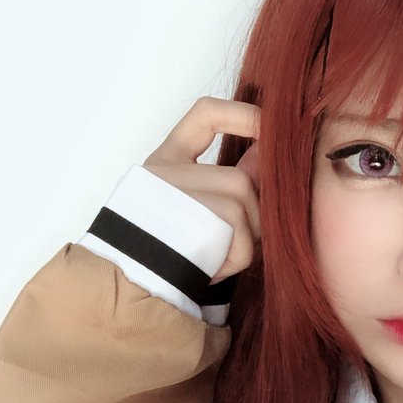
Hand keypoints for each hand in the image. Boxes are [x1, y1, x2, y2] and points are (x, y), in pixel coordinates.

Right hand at [142, 96, 261, 283]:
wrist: (135, 288)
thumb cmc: (172, 253)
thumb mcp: (200, 209)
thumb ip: (231, 178)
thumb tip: (267, 153)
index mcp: (166, 161)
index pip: (205, 114)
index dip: (242, 115)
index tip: (267, 126)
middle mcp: (165, 172)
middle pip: (239, 181)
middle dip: (254, 216)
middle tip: (236, 243)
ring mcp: (172, 194)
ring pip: (243, 204)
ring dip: (246, 240)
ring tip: (219, 258)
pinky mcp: (185, 221)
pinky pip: (239, 234)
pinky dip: (237, 257)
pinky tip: (213, 268)